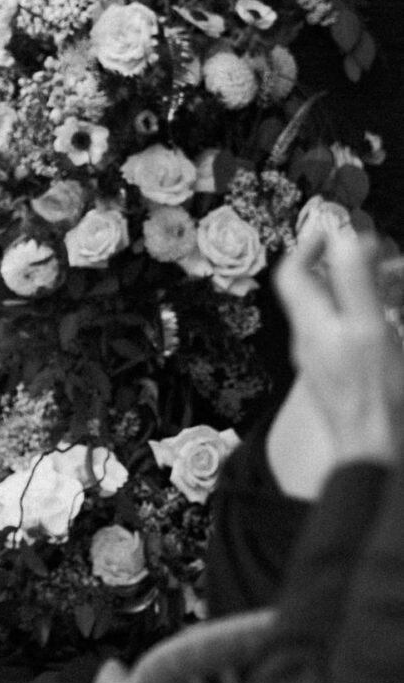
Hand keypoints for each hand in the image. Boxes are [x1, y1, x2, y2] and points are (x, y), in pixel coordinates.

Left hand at [273, 225, 403, 469]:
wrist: (374, 453)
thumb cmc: (377, 394)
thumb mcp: (368, 328)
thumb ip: (353, 281)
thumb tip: (341, 237)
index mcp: (312, 324)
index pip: (292, 274)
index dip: (309, 246)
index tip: (333, 230)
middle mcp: (308, 341)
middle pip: (312, 291)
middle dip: (342, 266)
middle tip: (375, 255)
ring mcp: (321, 363)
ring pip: (330, 313)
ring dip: (355, 290)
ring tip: (389, 282)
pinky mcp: (337, 379)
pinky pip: (342, 336)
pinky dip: (360, 318)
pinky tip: (386, 323)